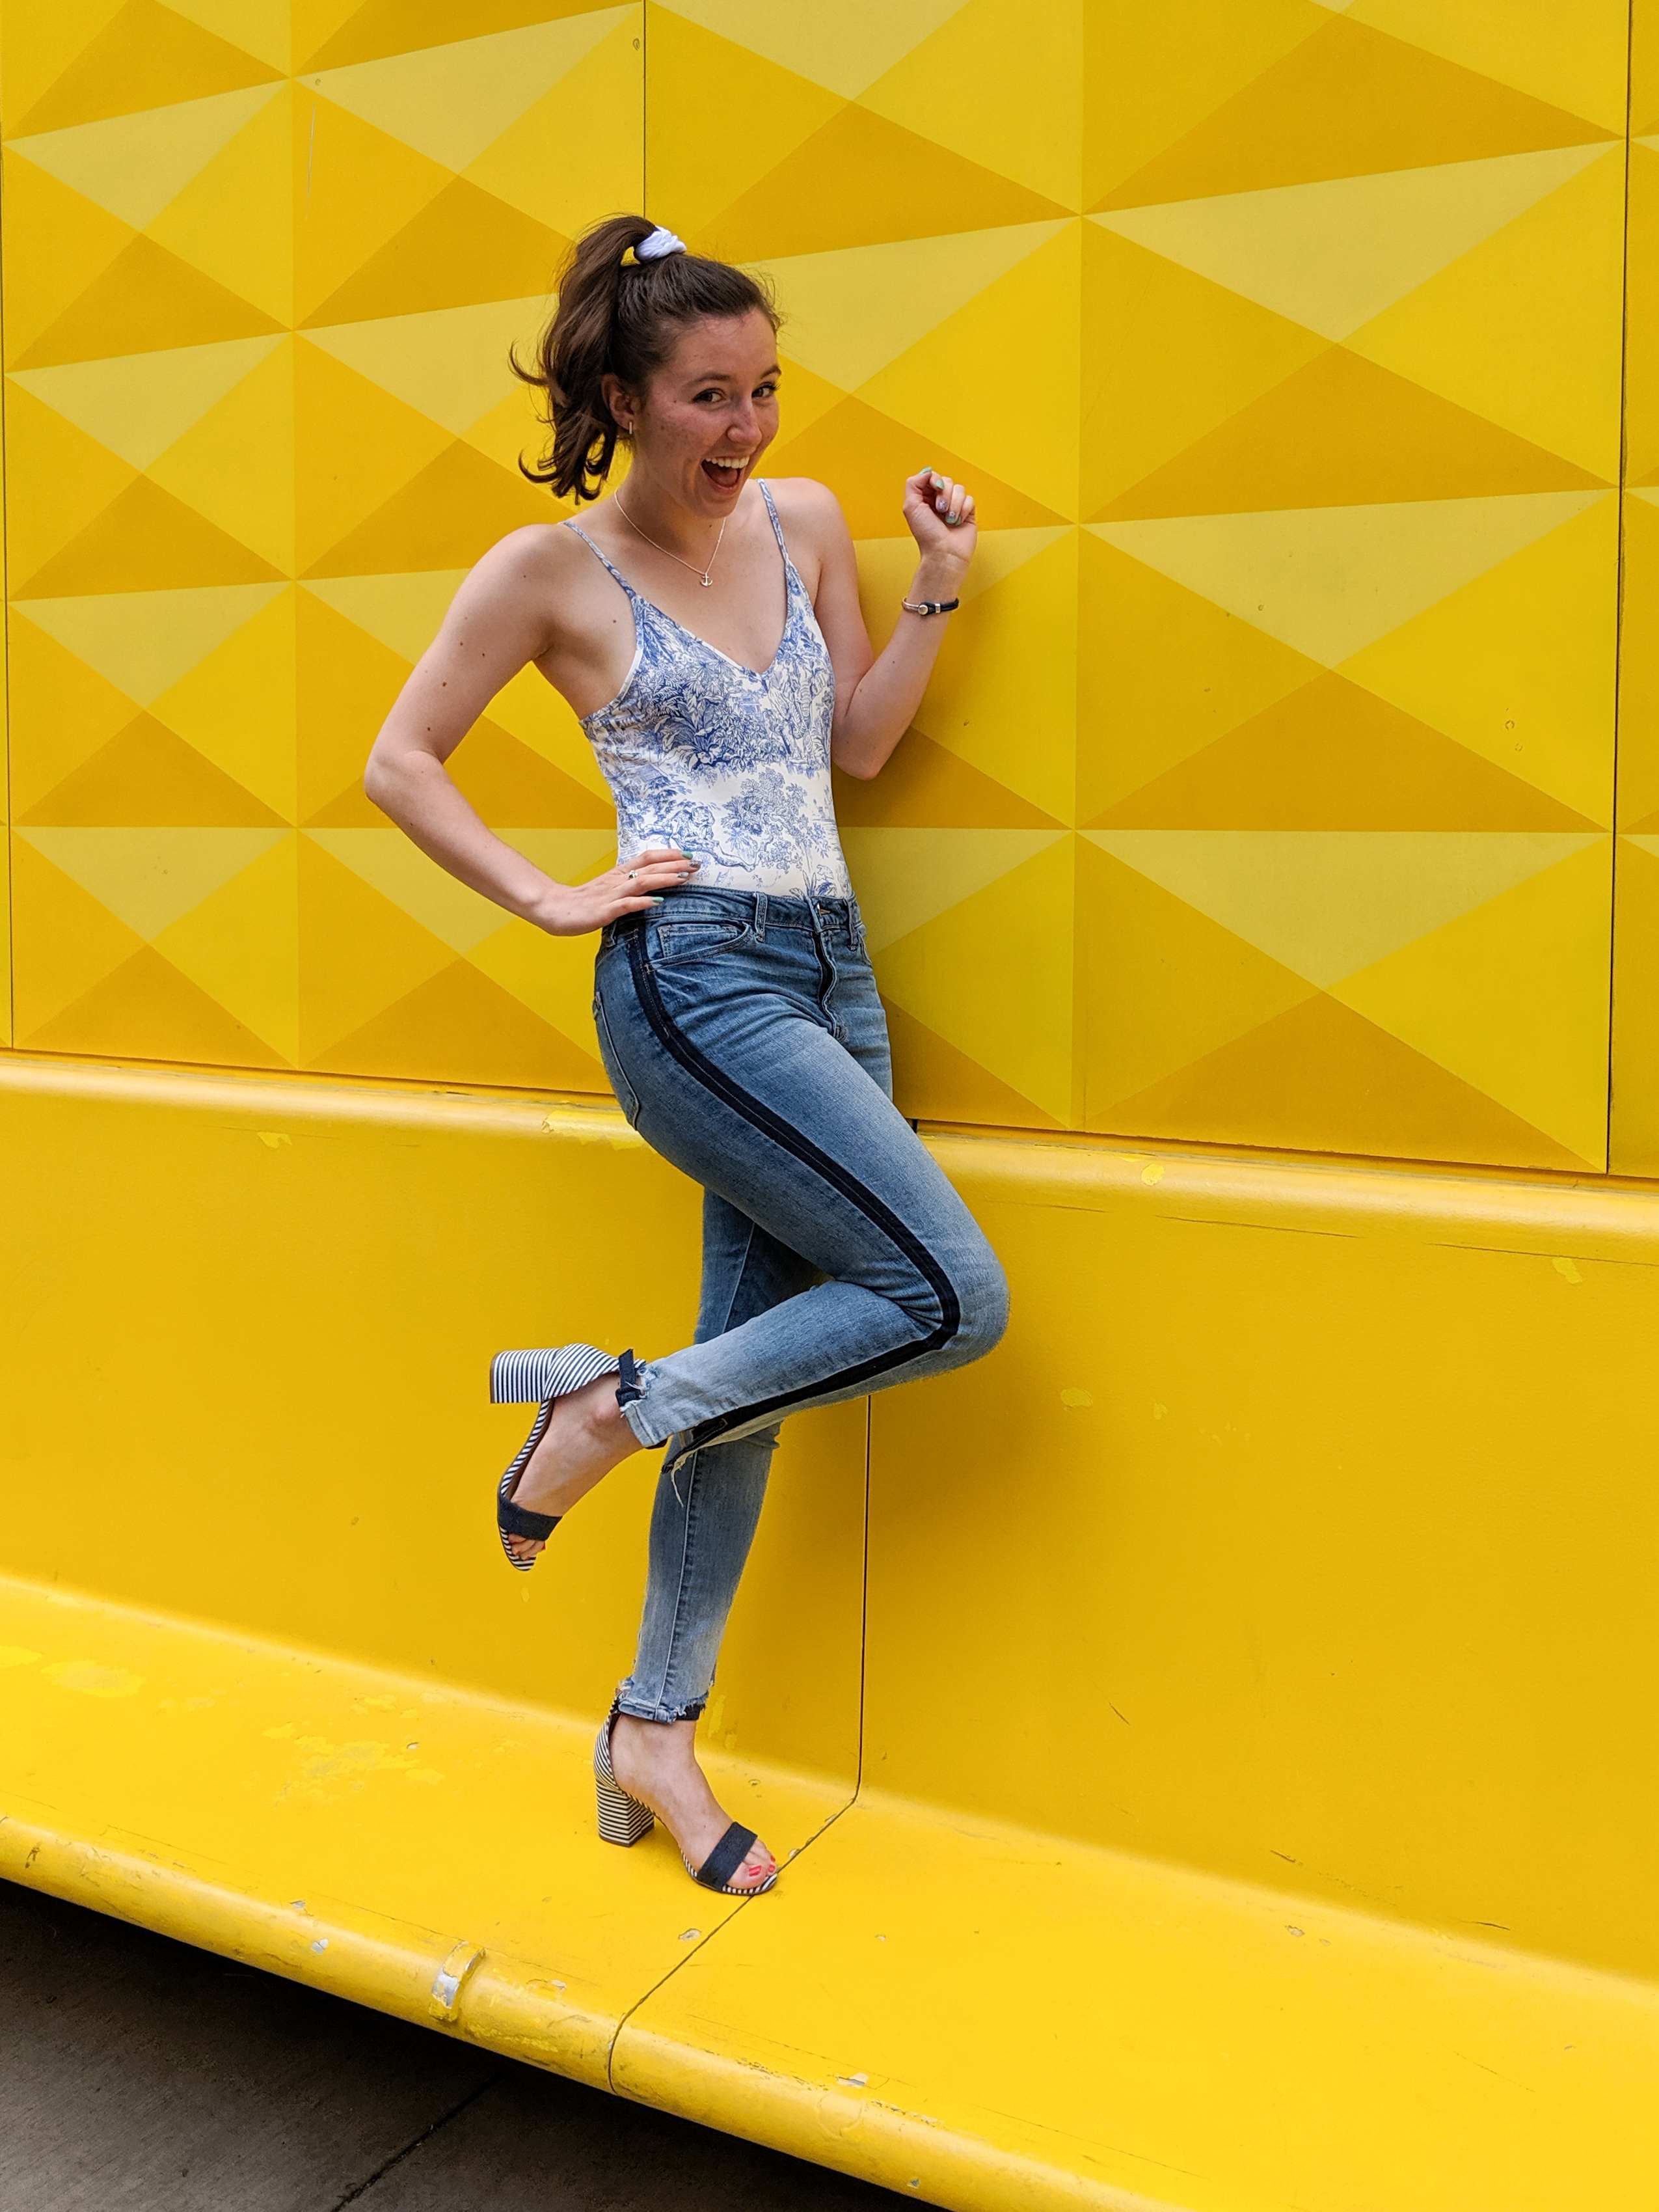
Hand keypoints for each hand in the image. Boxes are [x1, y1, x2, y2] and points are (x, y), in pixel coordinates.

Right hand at [528, 847, 698, 935]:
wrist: (551, 908)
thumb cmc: (580, 903)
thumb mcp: (608, 891)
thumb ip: (627, 888)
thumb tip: (651, 888)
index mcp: (617, 874)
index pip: (646, 858)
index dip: (668, 855)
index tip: (689, 854)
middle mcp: (616, 881)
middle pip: (648, 866)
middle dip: (674, 864)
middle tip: (697, 863)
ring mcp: (609, 895)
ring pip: (640, 882)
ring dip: (663, 878)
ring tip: (684, 877)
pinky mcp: (602, 911)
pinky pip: (625, 905)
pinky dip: (642, 903)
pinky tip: (658, 903)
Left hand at [901, 466, 976, 573]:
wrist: (944, 553)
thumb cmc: (927, 534)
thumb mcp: (911, 506)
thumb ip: (913, 484)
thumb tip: (927, 471)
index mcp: (925, 499)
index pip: (932, 477)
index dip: (935, 481)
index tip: (934, 491)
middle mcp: (939, 501)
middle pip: (947, 481)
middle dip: (944, 494)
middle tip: (940, 510)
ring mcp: (954, 506)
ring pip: (959, 488)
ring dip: (954, 504)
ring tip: (949, 519)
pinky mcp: (968, 512)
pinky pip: (970, 498)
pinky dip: (963, 510)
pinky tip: (958, 521)